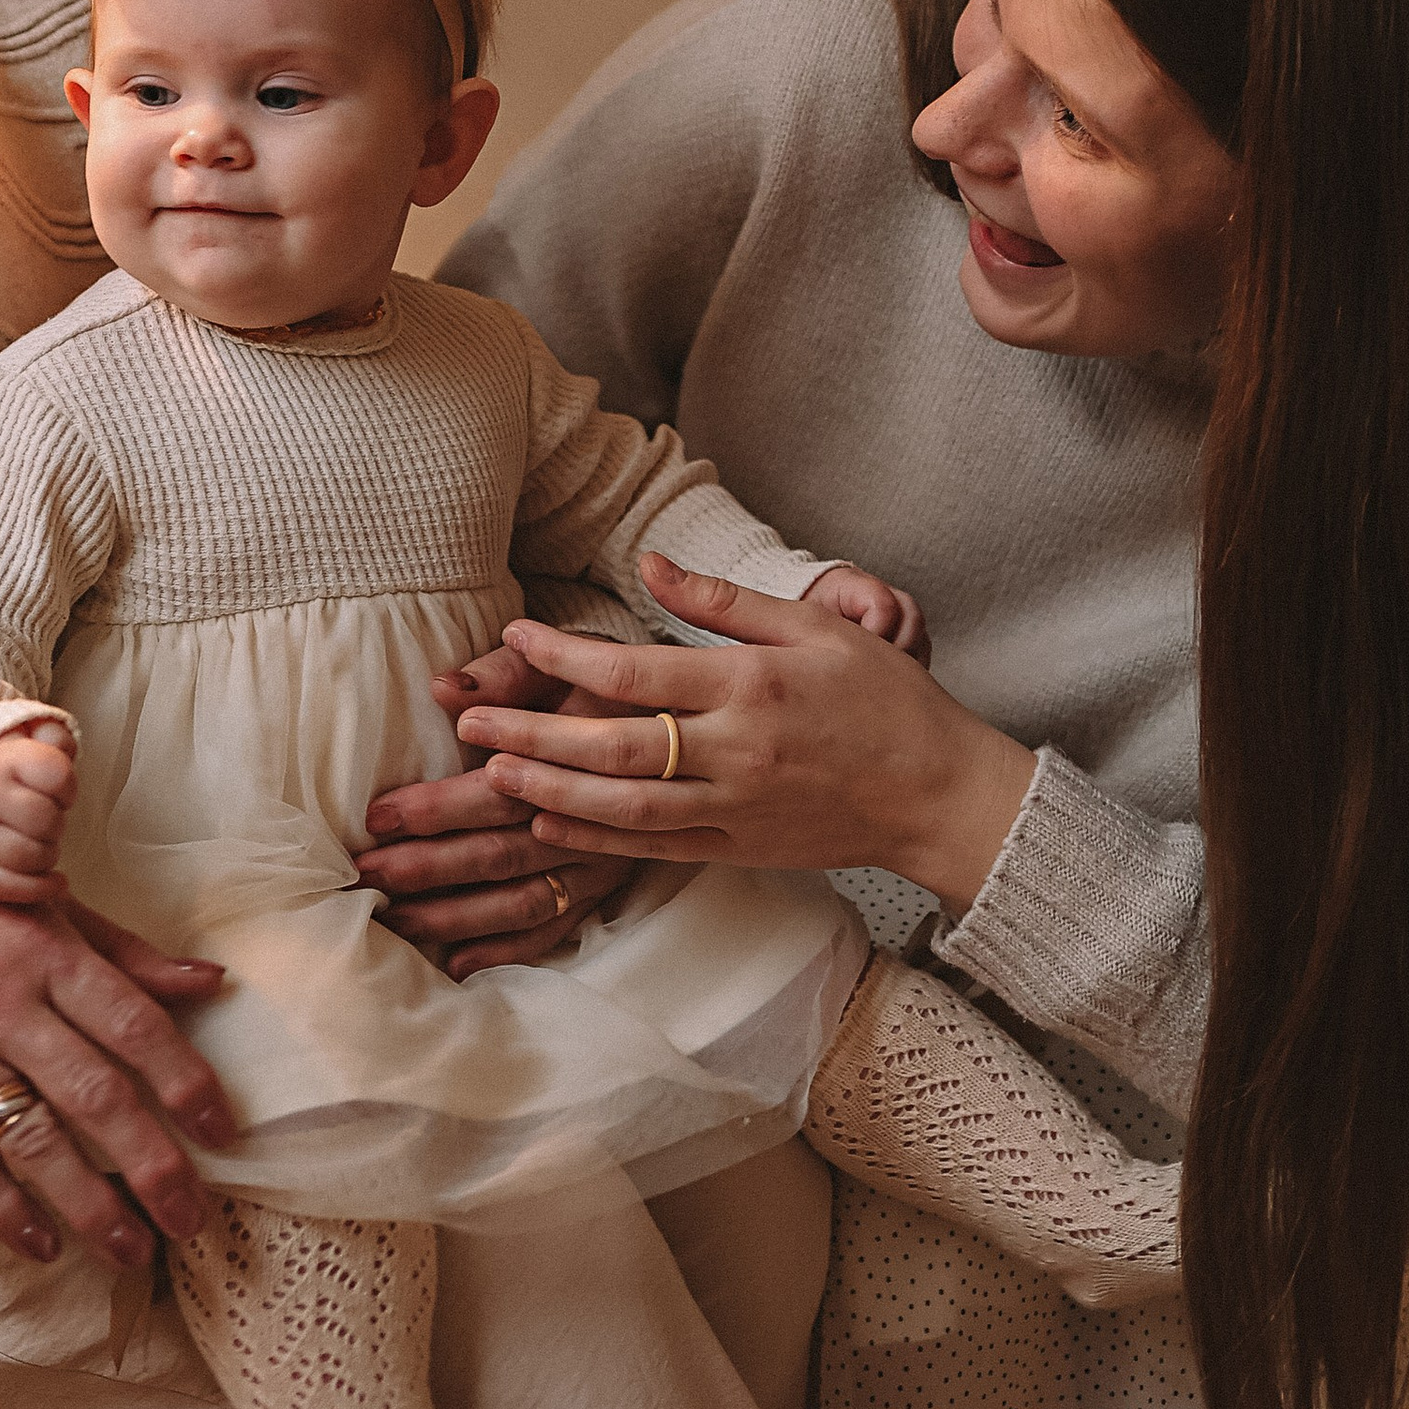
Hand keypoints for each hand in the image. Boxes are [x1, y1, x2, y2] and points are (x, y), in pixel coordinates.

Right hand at [0, 719, 77, 903]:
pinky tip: (53, 879)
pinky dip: (40, 888)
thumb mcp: (27, 742)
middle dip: (56, 823)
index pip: (58, 775)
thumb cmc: (1, 774)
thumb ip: (53, 734)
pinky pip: (11, 888)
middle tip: (45, 819)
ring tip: (39, 842)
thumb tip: (60, 744)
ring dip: (47, 854)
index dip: (68, 787)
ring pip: (32, 857)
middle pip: (48, 820)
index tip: (57, 790)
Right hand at [0, 811, 235, 1268]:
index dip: (184, 1081)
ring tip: (132, 1249)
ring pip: (28, 1140)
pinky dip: (2, 1209)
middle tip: (190, 1217)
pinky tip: (42, 1245)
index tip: (221, 1130)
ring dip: (87, 1204)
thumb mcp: (48, 908)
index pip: (131, 1024)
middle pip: (91, 1095)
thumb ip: (127, 956)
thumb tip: (210, 984)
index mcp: (45, 952)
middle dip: (150, 1165)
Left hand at [361, 639, 639, 976]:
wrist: (666, 720)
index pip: (497, 792)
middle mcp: (590, 821)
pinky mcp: (603, 889)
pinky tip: (456, 964)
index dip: (437, 806)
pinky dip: (505, 950)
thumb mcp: (555, 666)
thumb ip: (501, 676)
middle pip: (501, 853)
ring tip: (392, 920)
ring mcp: (599, 863)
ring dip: (453, 916)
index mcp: (576, 761)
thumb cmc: (590, 685)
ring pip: (522, 901)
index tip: (377, 815)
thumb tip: (443, 689)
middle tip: (364, 873)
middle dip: (426, 868)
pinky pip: (553, 929)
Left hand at [452, 558, 1034, 915]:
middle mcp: (736, 751)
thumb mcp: (816, 625)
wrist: (941, 792)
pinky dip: (596, 837)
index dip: (562, 655)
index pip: (633, 673)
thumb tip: (651, 561)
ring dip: (550, 787)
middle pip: (611, 744)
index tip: (513, 634)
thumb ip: (724, 602)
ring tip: (492, 770)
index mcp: (750, 686)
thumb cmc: (884, 697)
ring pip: (623, 805)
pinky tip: (549, 822)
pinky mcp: (740, 847)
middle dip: (531, 729)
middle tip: (467, 716)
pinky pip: (654, 847)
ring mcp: (736, 806)